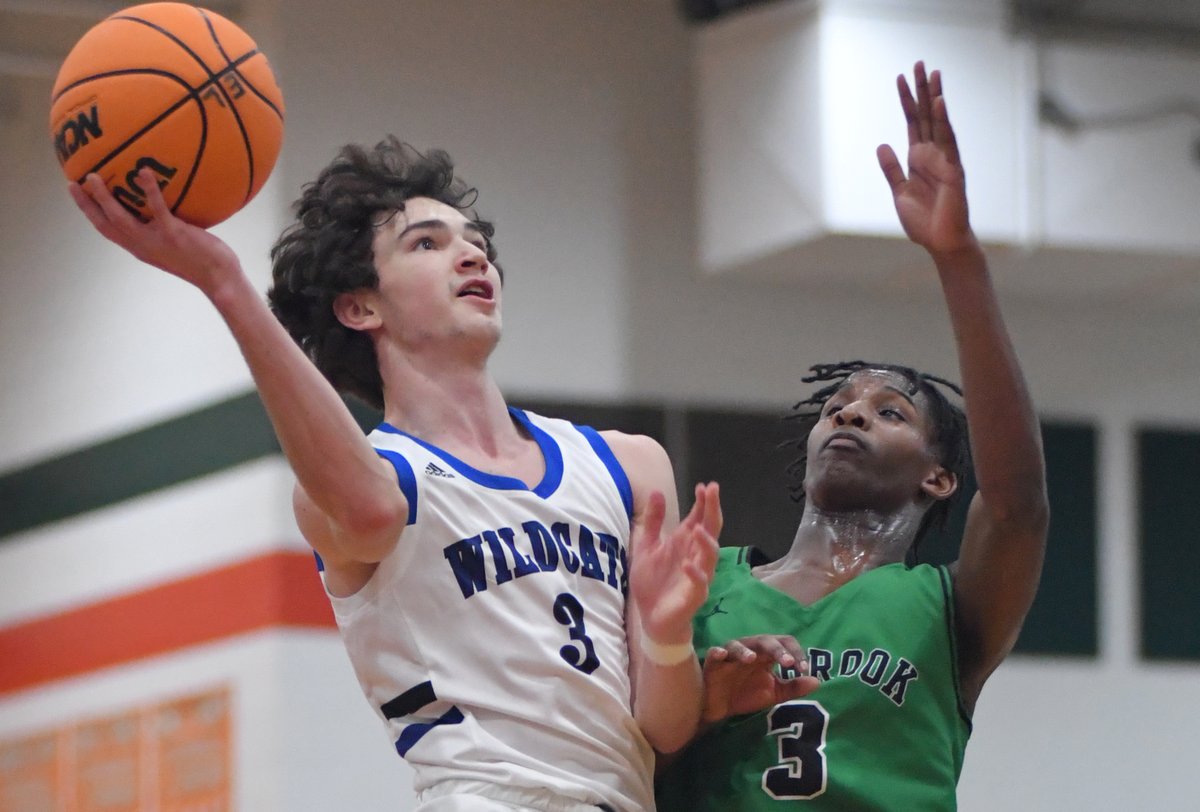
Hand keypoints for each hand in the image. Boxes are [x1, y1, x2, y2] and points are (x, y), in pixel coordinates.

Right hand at [69, 167, 241, 292]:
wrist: (219, 278)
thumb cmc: (203, 260)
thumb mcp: (176, 245)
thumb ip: (163, 228)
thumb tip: (162, 205)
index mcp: (141, 248)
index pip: (107, 230)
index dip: (90, 213)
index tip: (77, 195)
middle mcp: (143, 246)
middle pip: (105, 225)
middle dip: (86, 205)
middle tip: (73, 183)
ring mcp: (156, 241)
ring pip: (121, 218)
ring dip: (104, 198)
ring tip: (94, 177)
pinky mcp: (173, 234)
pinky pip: (157, 208)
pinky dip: (149, 190)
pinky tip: (144, 172)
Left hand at [630, 482, 721, 644]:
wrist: (650, 617)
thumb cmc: (653, 581)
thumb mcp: (646, 546)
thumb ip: (653, 521)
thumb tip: (657, 492)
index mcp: (685, 543)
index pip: (700, 517)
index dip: (703, 502)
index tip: (704, 485)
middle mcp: (695, 556)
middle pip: (710, 530)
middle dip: (712, 511)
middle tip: (712, 491)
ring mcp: (697, 576)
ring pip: (709, 557)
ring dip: (705, 542)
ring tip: (698, 528)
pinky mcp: (693, 596)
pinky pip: (699, 584)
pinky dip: (695, 574)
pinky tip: (687, 565)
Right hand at [701, 635, 820, 722]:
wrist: (721, 708)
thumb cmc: (747, 694)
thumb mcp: (774, 693)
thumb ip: (794, 688)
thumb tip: (817, 681)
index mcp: (766, 655)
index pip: (784, 643)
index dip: (796, 653)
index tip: (804, 669)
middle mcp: (750, 650)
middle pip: (764, 641)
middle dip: (777, 650)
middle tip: (788, 663)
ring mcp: (730, 655)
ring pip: (738, 645)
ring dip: (745, 650)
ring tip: (752, 659)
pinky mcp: (713, 663)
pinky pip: (714, 653)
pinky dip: (718, 652)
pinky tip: (721, 654)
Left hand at [877, 61, 974, 257]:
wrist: (940, 242)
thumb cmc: (924, 221)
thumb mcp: (899, 192)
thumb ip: (891, 169)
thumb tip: (881, 144)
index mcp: (918, 159)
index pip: (913, 122)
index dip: (907, 101)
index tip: (901, 78)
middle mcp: (933, 154)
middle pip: (927, 115)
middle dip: (922, 90)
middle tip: (920, 63)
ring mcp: (944, 160)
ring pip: (939, 122)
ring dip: (935, 98)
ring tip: (933, 74)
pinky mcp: (953, 170)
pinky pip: (948, 142)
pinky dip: (944, 122)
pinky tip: (940, 103)